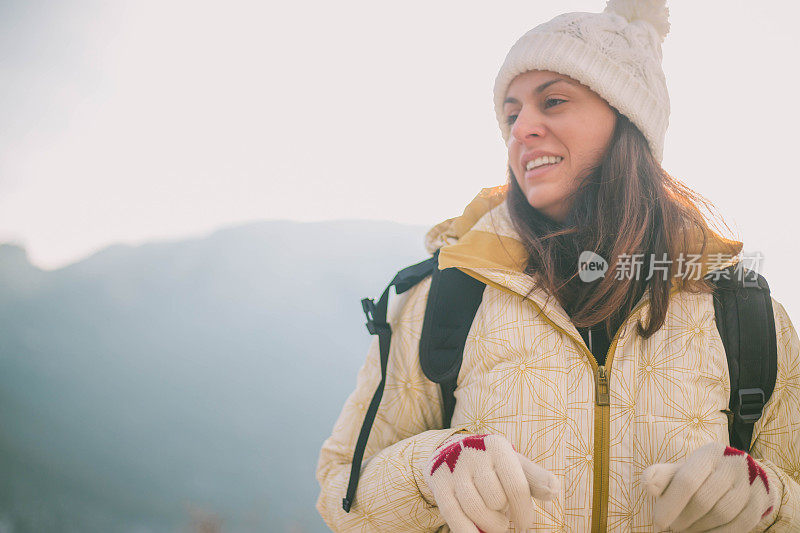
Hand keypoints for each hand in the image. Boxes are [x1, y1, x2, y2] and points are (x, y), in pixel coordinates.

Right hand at [423, 433, 559, 532]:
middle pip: (495, 500)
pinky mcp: (438, 483)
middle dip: (503, 516)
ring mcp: (453, 468)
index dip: (524, 512)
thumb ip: (535, 478)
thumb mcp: (514, 464)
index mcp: (497, 446)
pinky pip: (454, 516)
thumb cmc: (492, 463)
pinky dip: (468, 532)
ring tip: (494, 523)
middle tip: (504, 517)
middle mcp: (473, 453)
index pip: (516, 486)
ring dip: (489, 525)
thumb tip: (554, 491)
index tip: (526, 525)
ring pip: (475, 510)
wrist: (450, 450)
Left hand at [642, 441, 776, 531]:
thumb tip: (648, 484)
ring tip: (686, 530)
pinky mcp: (760, 500)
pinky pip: (740, 524)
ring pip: (721, 513)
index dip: (670, 504)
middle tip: (673, 527)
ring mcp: (750, 482)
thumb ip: (663, 476)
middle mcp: (732, 463)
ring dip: (699, 528)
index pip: (687, 480)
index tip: (658, 523)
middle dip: (683, 518)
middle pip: (703, 500)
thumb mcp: (683, 470)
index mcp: (709, 453)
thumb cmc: (704, 474)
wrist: (744, 475)